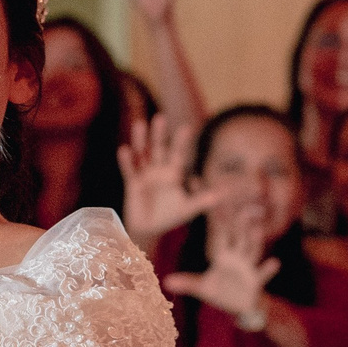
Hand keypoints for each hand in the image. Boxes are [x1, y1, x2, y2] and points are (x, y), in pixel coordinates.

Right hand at [119, 113, 221, 246]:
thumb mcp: (188, 208)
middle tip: (160, 117)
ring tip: (139, 124)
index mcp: (174, 171)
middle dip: (159, 133)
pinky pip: (129, 169)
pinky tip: (124, 150)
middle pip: (159, 147)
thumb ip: (202, 200)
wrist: (150, 229)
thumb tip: (223, 194)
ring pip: (142, 152)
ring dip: (140, 139)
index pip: (179, 153)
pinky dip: (126, 160)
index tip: (187, 127)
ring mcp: (145, 173)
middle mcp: (159, 168)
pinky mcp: (132, 182)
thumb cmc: (171, 215)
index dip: (182, 141)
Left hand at [160, 204, 277, 323]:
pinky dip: (268, 269)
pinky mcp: (256, 281)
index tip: (218, 201)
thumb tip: (166, 282)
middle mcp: (237, 257)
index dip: (218, 218)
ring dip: (254, 242)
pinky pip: (262, 274)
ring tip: (257, 230)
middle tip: (241, 207)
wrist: (241, 306)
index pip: (220, 233)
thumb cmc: (222, 291)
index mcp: (222, 255)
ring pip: (251, 252)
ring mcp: (247, 268)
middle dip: (240, 224)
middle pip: (238, 238)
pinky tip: (275, 262)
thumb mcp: (203, 288)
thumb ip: (187, 283)